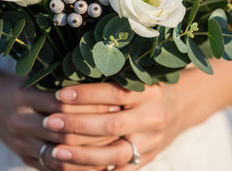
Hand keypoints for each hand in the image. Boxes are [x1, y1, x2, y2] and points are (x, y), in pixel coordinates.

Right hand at [0, 75, 119, 170]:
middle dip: (96, 131)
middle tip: (120, 127)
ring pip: (61, 155)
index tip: (114, 103)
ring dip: (90, 153)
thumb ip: (62, 77)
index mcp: (23, 96)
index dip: (91, 105)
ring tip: (114, 146)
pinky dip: (78, 167)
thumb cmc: (22, 85)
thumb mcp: (36, 75)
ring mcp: (21, 144)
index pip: (63, 105)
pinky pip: (55, 168)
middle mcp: (19, 122)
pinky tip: (98, 162)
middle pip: (64, 132)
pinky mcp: (25, 158)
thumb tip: (102, 73)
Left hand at [41, 59, 231, 169]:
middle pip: (111, 125)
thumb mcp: (137, 76)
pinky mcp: (147, 159)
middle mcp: (152, 117)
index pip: (114, 93)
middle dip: (77, 125)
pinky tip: (73, 168)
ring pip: (115, 153)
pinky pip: (121, 170)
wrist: (181, 108)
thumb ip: (111, 76)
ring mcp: (151, 142)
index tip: (59, 95)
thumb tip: (68, 71)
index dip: (85, 94)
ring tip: (56, 151)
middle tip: (50, 122)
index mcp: (149, 91)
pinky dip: (97, 170)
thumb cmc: (149, 87)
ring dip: (82, 154)